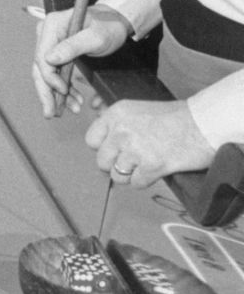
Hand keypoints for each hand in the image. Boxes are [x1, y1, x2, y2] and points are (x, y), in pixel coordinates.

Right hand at [32, 5, 129, 117]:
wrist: (115, 21)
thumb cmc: (107, 26)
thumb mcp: (95, 37)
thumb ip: (72, 47)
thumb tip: (49, 60)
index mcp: (51, 26)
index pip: (41, 57)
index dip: (50, 78)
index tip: (63, 91)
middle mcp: (47, 34)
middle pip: (40, 67)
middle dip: (46, 92)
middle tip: (51, 114)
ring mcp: (51, 43)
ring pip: (46, 73)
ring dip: (57, 94)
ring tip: (72, 109)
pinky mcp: (57, 51)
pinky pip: (56, 73)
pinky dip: (63, 88)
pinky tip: (74, 100)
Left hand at [87, 98, 217, 188]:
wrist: (203, 124)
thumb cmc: (176, 117)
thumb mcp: (138, 110)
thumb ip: (120, 124)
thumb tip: (106, 142)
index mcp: (116, 114)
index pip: (91, 140)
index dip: (103, 149)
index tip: (114, 152)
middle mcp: (121, 131)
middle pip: (102, 161)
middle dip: (115, 165)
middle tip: (131, 163)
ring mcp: (135, 149)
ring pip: (117, 175)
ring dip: (130, 175)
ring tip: (144, 167)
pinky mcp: (151, 166)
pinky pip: (136, 183)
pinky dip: (145, 181)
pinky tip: (155, 171)